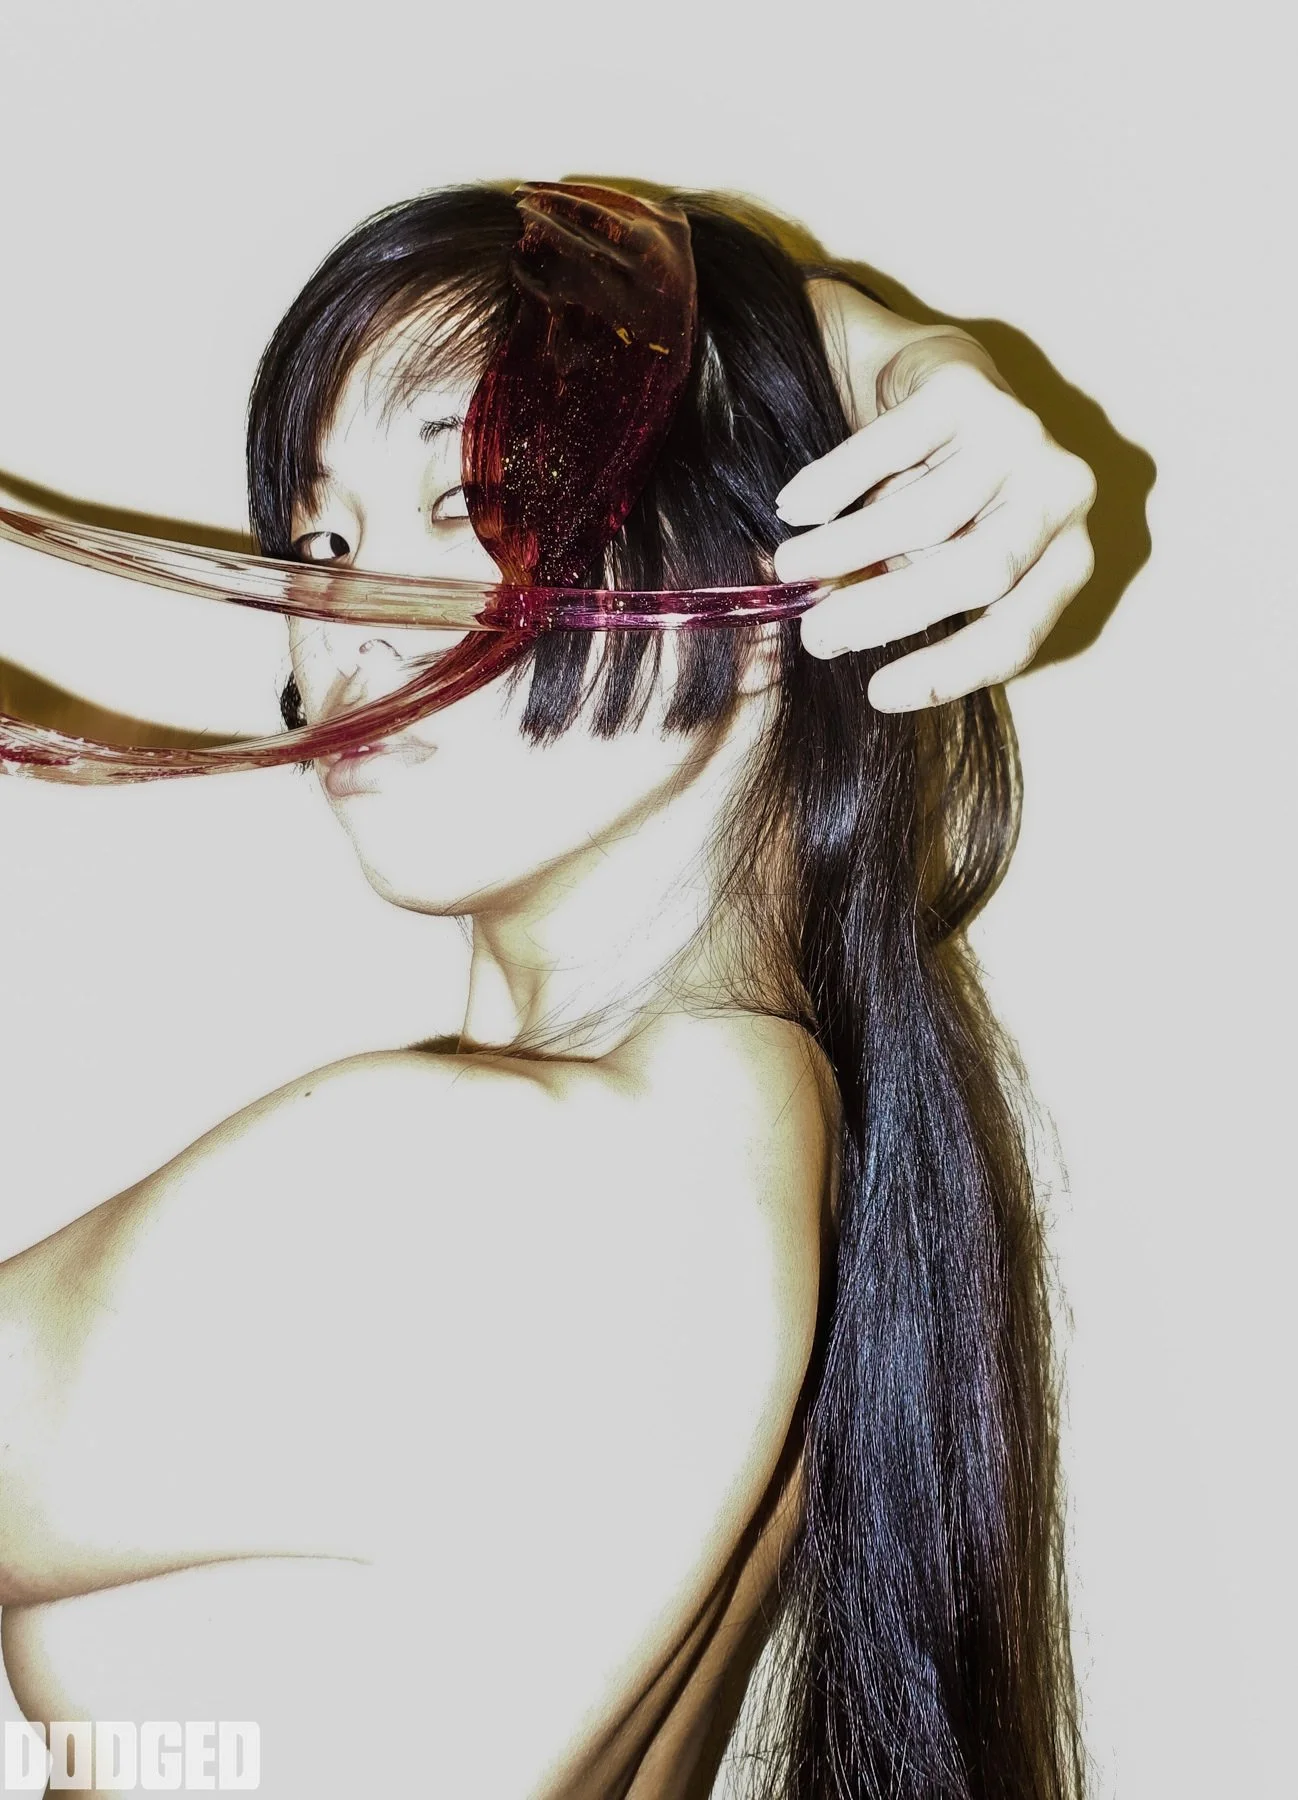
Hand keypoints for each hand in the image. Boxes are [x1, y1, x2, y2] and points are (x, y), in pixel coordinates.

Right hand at [773, 317, 1096, 711]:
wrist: (923, 381)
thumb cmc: (926, 496)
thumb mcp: (915, 564)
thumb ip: (880, 606)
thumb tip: (805, 651)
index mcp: (1063, 558)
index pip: (1016, 632)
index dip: (950, 671)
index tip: (878, 693)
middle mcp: (1061, 496)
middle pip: (980, 573)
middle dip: (888, 612)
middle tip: (817, 634)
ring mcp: (1023, 434)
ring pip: (930, 514)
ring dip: (848, 548)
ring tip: (790, 566)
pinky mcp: (970, 387)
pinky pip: (892, 448)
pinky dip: (835, 483)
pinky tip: (794, 507)